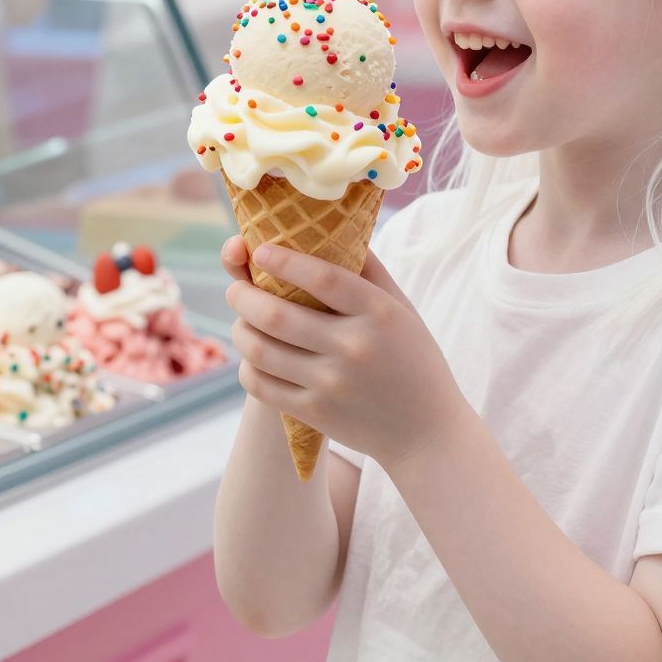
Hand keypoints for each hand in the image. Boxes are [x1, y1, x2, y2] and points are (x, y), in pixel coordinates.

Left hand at [224, 236, 469, 472]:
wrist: (426, 432)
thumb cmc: (413, 360)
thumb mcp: (402, 310)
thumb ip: (370, 271)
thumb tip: (332, 229)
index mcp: (378, 313)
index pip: (321, 277)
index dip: (282, 260)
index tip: (258, 250)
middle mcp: (354, 347)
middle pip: (276, 314)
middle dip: (243, 296)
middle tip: (235, 289)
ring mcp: (332, 383)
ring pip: (261, 350)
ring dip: (240, 330)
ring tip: (241, 321)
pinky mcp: (315, 413)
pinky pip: (262, 386)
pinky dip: (248, 367)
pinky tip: (252, 357)